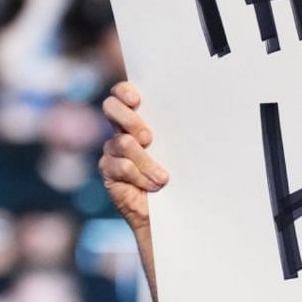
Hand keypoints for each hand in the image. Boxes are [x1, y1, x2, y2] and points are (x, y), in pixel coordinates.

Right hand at [99, 83, 167, 237]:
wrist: (172, 210)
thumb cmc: (181, 176)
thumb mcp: (180, 149)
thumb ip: (175, 129)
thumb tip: (193, 110)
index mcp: (139, 119)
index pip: (122, 93)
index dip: (124, 91)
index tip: (137, 101)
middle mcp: (122, 131)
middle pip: (110, 107)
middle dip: (130, 120)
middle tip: (149, 138)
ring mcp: (112, 151)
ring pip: (123, 142)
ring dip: (146, 161)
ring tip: (162, 178)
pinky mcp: (108, 171)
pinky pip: (120, 166)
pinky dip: (139, 176)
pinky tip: (152, 186)